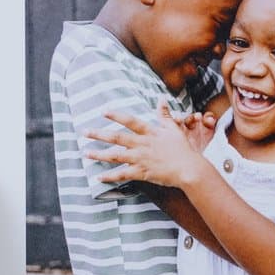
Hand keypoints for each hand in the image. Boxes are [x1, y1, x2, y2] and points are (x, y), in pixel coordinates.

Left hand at [86, 103, 210, 190]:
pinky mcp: (142, 173)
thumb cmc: (183, 149)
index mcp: (150, 132)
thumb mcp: (174, 128)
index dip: (116, 115)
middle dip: (99, 134)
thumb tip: (161, 98)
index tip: (103, 111)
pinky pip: (122, 175)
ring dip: (99, 154)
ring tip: (86, 153)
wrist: (189, 169)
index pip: (130, 120)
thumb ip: (164, 114)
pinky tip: (98, 176)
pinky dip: (110, 176)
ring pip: (115, 156)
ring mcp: (141, 159)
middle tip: (84, 132)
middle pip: (117, 137)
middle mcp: (142, 144)